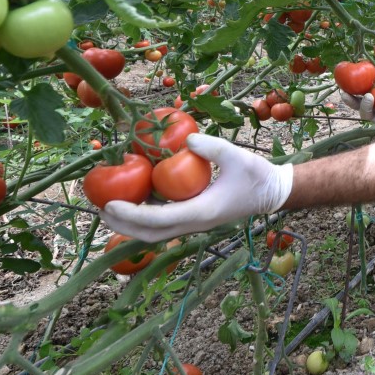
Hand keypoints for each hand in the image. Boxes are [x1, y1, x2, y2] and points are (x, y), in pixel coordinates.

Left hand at [102, 133, 292, 242]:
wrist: (272, 193)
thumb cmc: (257, 175)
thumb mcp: (237, 156)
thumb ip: (212, 147)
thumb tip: (187, 139)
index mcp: (203, 212)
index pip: (160, 220)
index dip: (132, 215)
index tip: (110, 205)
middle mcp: (195, 223)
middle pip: (151, 235)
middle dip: (124, 226)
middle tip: (101, 211)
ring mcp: (195, 223)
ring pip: (156, 232)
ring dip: (132, 224)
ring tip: (111, 209)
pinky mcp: (195, 218)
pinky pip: (164, 222)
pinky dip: (145, 216)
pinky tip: (136, 199)